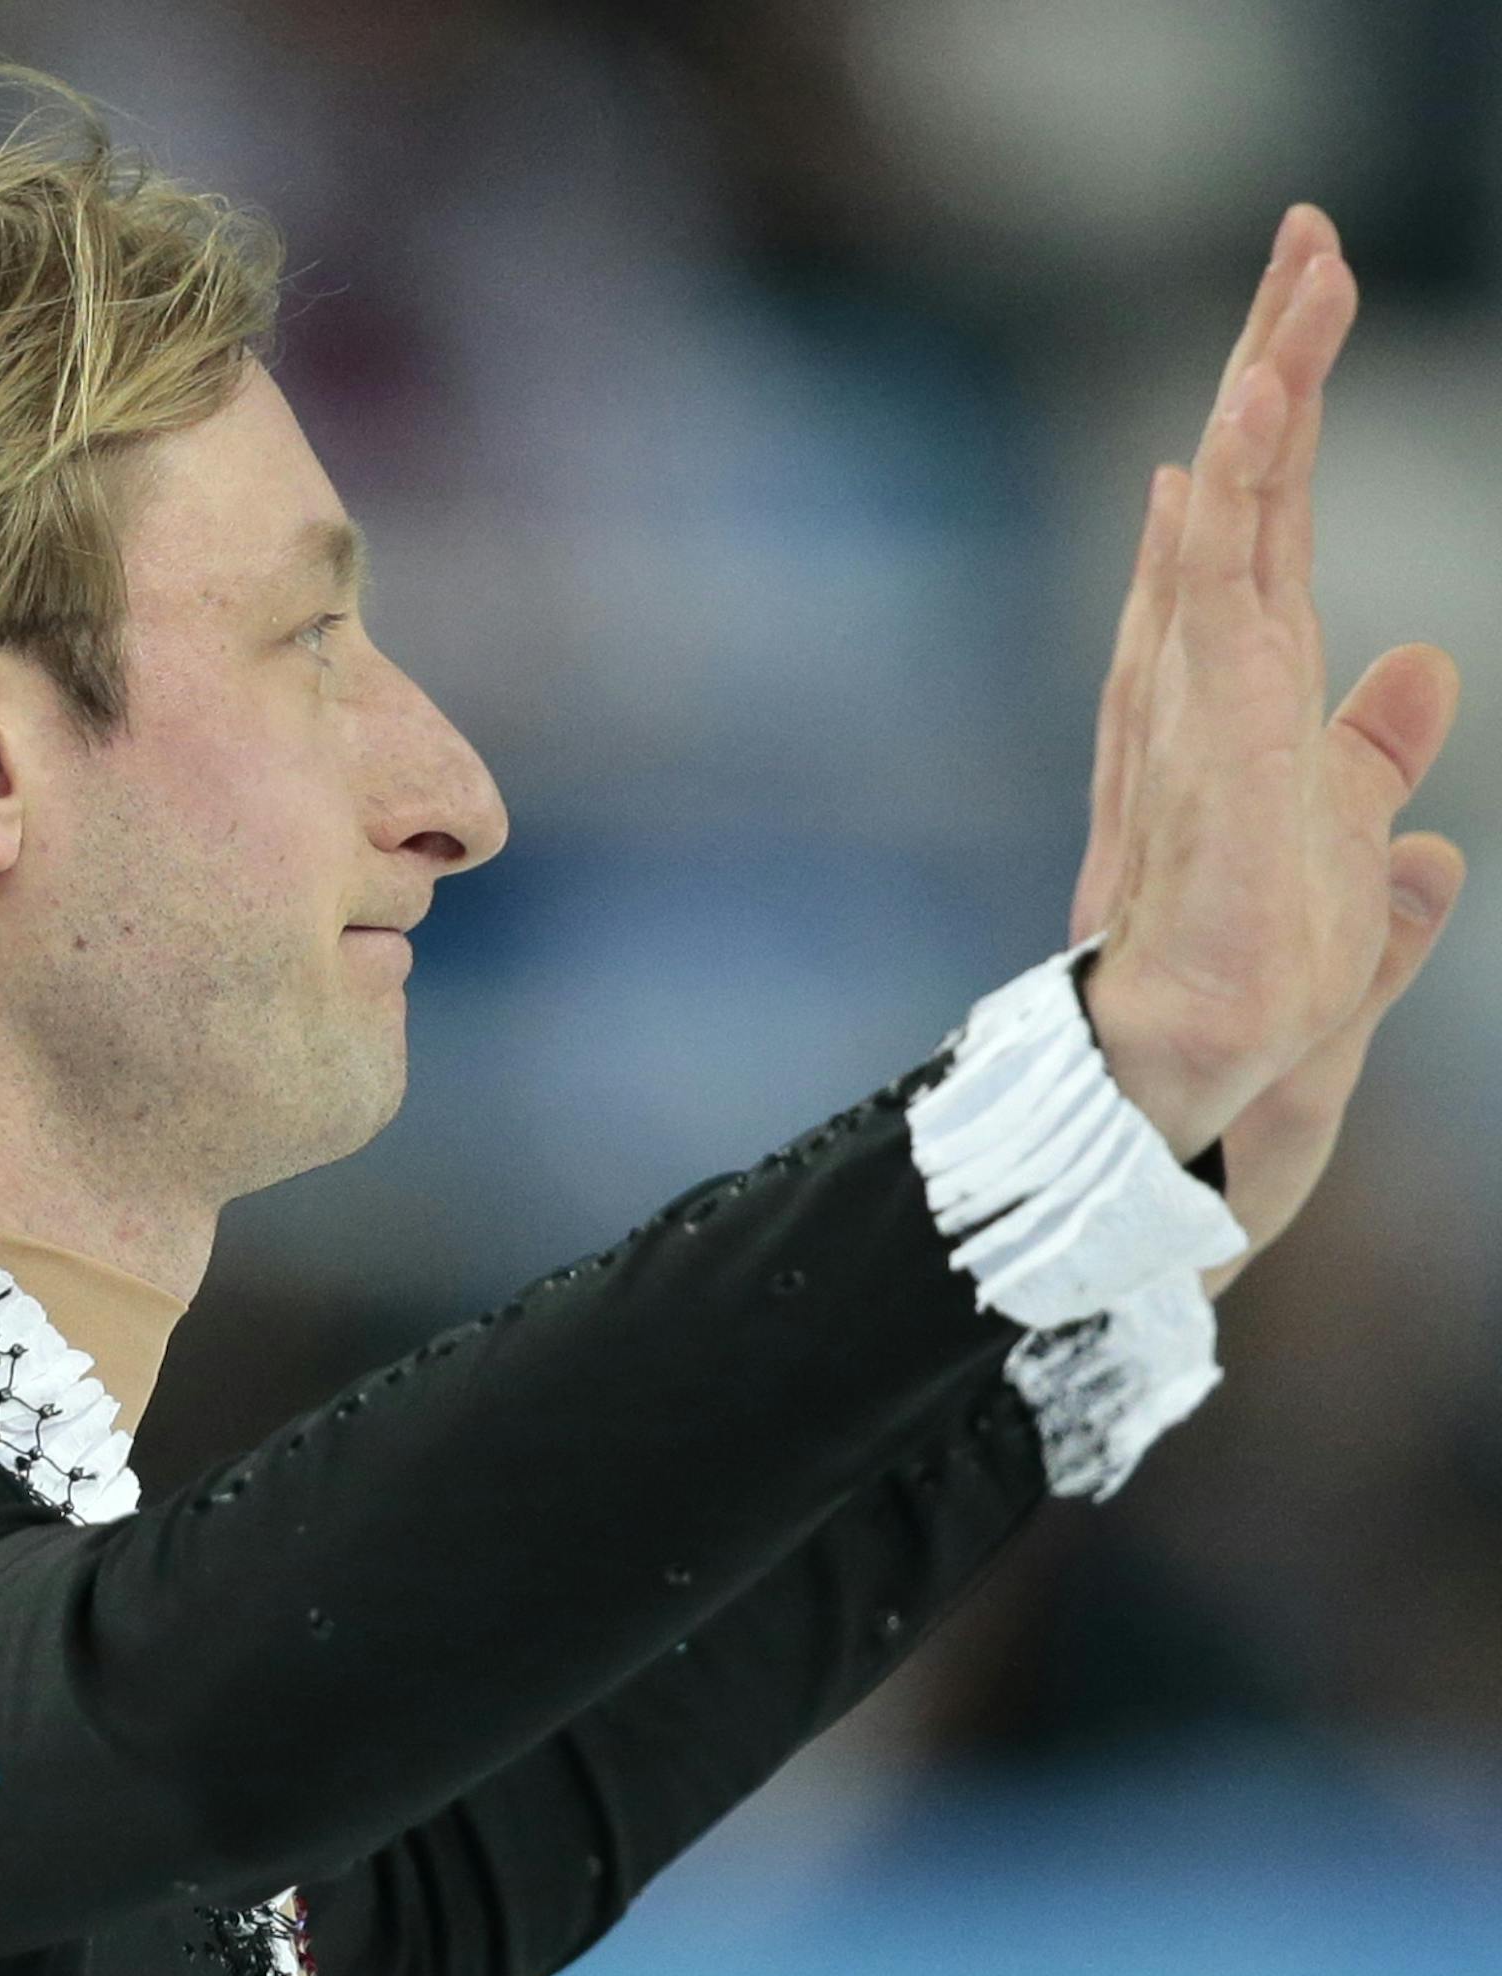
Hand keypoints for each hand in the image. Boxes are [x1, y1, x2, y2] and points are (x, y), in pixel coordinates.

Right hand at [1070, 203, 1466, 1290]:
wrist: (1201, 1081)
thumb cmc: (1258, 997)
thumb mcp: (1355, 851)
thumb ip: (1379, 765)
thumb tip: (1424, 669)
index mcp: (1241, 714)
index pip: (1259, 560)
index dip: (1270, 460)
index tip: (1274, 365)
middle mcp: (1203, 688)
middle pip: (1242, 506)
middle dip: (1274, 378)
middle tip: (1304, 252)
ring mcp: (1193, 699)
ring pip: (1230, 514)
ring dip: (1266, 390)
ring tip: (1303, 271)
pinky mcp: (1200, 726)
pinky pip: (1215, 579)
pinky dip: (1234, 482)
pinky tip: (1252, 398)